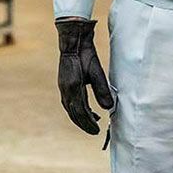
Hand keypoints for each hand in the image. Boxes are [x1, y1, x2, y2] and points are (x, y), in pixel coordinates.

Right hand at [55, 18, 113, 134]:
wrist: (72, 41)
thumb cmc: (86, 55)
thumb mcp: (97, 72)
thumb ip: (102, 90)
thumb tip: (108, 108)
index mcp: (74, 87)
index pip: (81, 112)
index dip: (89, 123)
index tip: (97, 130)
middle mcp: (66, 89)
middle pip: (74, 114)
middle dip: (85, 124)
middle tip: (95, 132)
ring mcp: (63, 87)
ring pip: (71, 109)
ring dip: (80, 118)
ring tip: (92, 123)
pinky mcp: (64, 84)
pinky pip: (69, 103)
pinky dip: (77, 110)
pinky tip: (86, 111)